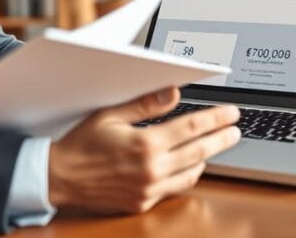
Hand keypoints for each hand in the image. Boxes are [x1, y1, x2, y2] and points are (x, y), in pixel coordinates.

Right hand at [48, 87, 240, 214]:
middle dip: (222, 139)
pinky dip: (186, 175)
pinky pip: (174, 188)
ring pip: (191, 173)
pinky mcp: (143, 202)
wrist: (59, 177)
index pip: (192, 127)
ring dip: (207, 158)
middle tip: (236, 130)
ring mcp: (148, 189)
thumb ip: (145, 104)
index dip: (216, 119)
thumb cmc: (81, 144)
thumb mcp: (111, 114)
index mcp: (145, 144)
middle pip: (200, 151)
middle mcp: (151, 169)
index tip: (232, 113)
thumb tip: (173, 93)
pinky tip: (190, 165)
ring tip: (215, 146)